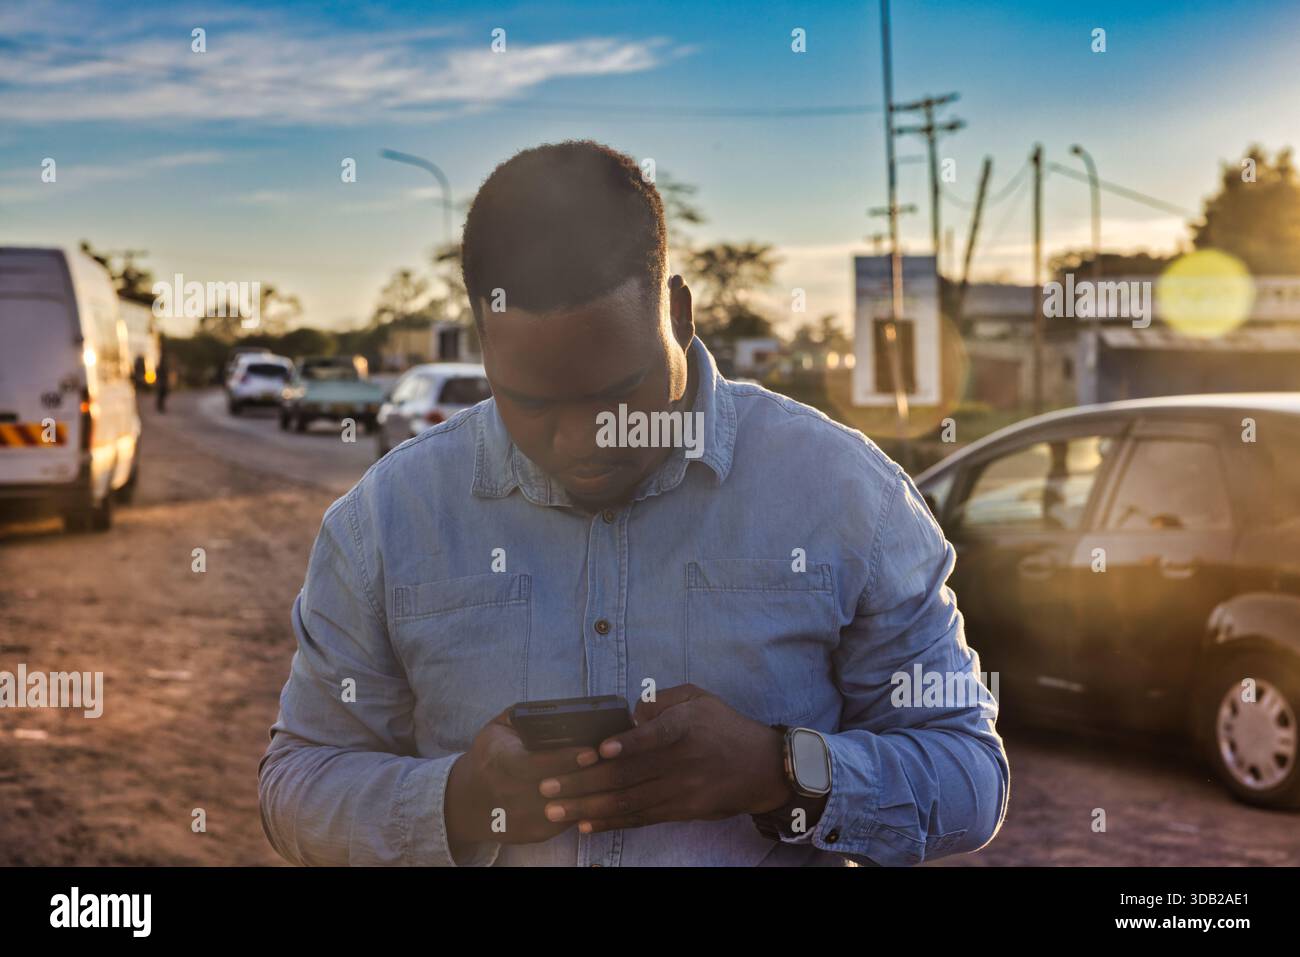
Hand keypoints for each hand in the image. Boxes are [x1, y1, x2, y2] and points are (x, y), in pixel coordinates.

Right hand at [445, 709, 601, 846]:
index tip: (592, 752)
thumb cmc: (491, 756)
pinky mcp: (534, 833)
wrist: (469, 799)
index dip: (566, 759)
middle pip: (557, 787)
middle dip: (587, 776)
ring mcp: (522, 817)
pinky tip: (600, 792)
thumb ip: (522, 714)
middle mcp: (509, 793)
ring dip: (591, 794)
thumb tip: (555, 706)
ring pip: (566, 808)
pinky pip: (567, 821)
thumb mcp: (498, 728)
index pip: (536, 764)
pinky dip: (584, 807)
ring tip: (613, 776)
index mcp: (500, 761)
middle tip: (614, 762)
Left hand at [534, 684, 792, 833]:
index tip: (596, 752)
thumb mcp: (698, 698)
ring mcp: (682, 790)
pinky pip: (641, 819)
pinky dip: (611, 823)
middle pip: (628, 776)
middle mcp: (683, 761)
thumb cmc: (722, 726)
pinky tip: (585, 824)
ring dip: (588, 808)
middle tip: (548, 787)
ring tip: (555, 811)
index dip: (625, 745)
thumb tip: (629, 713)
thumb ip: (662, 700)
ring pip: (628, 803)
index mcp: (686, 726)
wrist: (762, 767)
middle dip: (583, 783)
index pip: (653, 737)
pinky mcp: (682, 811)